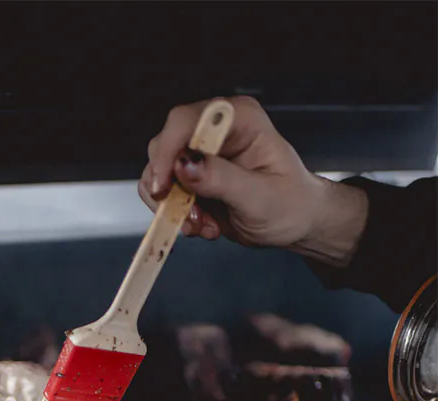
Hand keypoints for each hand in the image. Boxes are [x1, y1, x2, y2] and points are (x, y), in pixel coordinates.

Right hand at [138, 95, 367, 265]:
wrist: (295, 223)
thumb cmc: (290, 203)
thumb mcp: (260, 196)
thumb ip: (222, 179)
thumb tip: (185, 165)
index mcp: (238, 119)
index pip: (187, 120)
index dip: (168, 150)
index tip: (163, 184)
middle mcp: (215, 131)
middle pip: (165, 146)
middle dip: (169, 186)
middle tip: (190, 216)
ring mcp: (201, 156)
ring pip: (159, 173)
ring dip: (173, 206)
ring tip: (203, 225)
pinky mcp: (192, 179)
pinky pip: (166, 194)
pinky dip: (176, 215)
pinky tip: (204, 226)